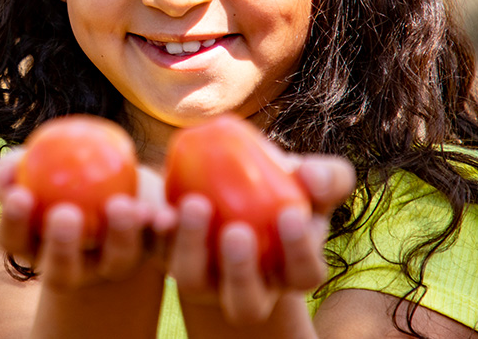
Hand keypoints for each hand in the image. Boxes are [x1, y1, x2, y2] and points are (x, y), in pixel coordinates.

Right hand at [0, 148, 175, 290]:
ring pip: (116, 262)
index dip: (14, 223)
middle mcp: (72, 266)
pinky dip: (161, 229)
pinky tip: (163, 213)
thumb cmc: (57, 169)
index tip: (19, 194)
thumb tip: (4, 177)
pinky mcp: (152, 254)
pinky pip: (159, 245)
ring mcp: (113, 265)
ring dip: (119, 236)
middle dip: (62, 247)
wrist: (114, 174)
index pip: (14, 240)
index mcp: (34, 245)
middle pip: (61, 271)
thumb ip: (4, 169)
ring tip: (120, 205)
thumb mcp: (27, 163)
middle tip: (65, 214)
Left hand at [166, 149, 355, 325]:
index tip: (291, 214)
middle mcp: (246, 288)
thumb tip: (311, 177)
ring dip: (190, 247)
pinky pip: (154, 251)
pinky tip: (153, 208)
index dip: (299, 251)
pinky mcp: (165, 256)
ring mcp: (203, 278)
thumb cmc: (282, 186)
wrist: (230, 184)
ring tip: (193, 204)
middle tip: (237, 231)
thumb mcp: (311, 180)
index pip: (304, 274)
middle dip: (240, 270)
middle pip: (244, 300)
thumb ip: (327, 178)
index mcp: (290, 273)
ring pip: (193, 282)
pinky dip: (151, 231)